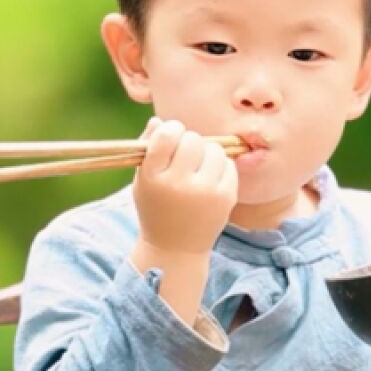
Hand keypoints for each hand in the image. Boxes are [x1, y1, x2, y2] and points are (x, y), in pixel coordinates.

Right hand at [131, 117, 238, 255]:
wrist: (175, 250)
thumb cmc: (156, 208)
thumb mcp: (142, 181)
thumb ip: (148, 148)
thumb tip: (160, 120)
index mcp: (153, 178)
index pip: (166, 135)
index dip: (171, 130)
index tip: (172, 136)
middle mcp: (178, 184)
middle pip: (192, 139)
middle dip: (189, 142)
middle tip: (185, 156)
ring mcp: (205, 192)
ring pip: (214, 149)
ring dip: (206, 153)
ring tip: (198, 168)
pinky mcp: (225, 198)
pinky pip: (228, 164)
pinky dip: (220, 167)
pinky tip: (209, 180)